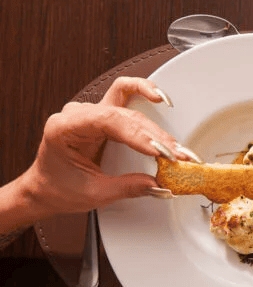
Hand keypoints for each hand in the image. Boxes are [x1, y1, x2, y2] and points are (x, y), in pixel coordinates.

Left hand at [16, 77, 188, 218]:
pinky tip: (159, 98)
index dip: (138, 135)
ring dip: (152, 113)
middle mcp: (77, 114)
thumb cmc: (57, 188)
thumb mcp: (93, 193)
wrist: (43, 188)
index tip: (159, 151)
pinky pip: (125, 93)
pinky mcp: (102, 113)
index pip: (108, 121)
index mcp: (64, 128)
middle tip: (174, 154)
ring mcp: (89, 111)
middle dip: (152, 135)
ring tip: (171, 130)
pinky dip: (143, 93)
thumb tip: (157, 184)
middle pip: (123, 114)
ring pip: (126, 98)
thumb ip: (127, 188)